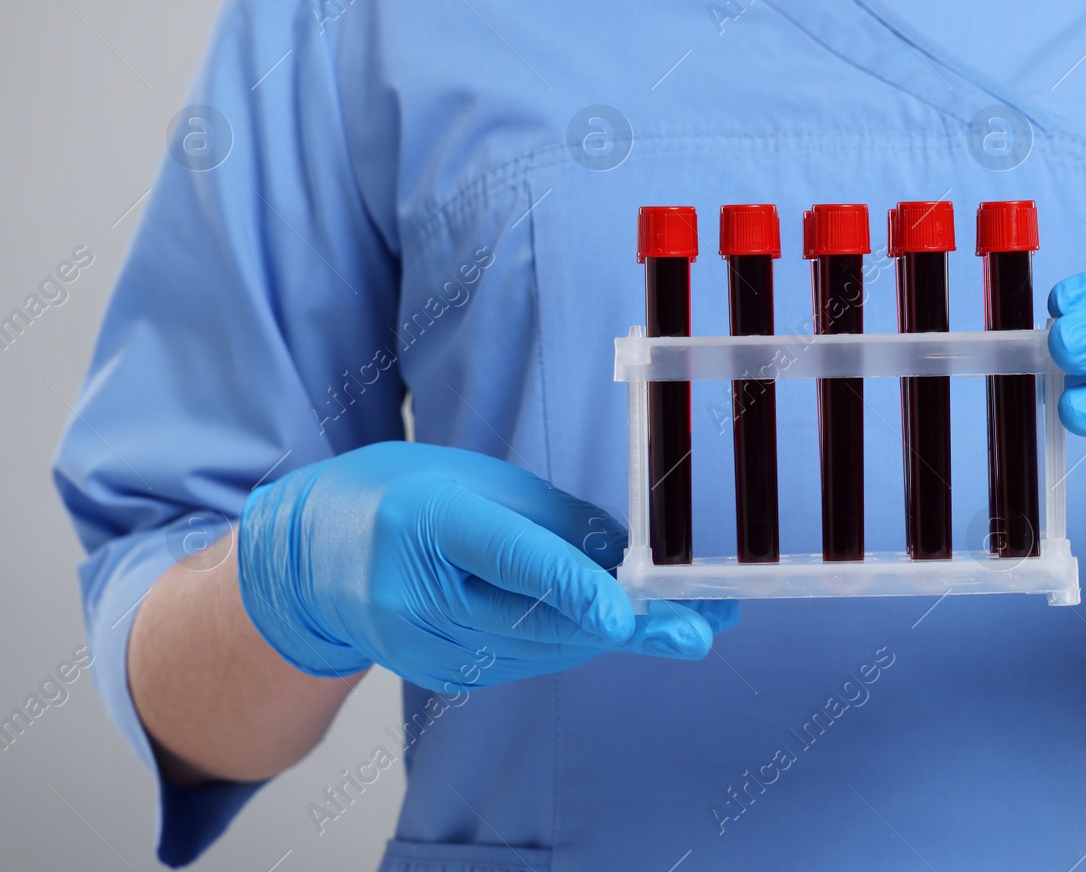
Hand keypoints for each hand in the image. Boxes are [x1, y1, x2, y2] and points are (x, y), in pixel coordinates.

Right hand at [238, 441, 735, 688]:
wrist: (313, 555)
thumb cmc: (408, 498)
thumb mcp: (482, 485)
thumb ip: (558, 523)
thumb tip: (638, 560)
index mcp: (425, 520)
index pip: (507, 558)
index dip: (570, 587)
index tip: (625, 612)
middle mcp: (416, 593)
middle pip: (534, 619)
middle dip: (626, 626)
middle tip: (699, 627)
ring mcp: (421, 645)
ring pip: (540, 648)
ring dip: (612, 636)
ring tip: (684, 624)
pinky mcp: (436, 673)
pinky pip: (523, 660)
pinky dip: (573, 641)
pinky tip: (612, 624)